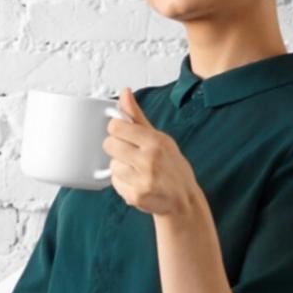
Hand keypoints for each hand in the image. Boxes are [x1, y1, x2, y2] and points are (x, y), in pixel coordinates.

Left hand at [104, 87, 203, 217]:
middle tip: (131, 153)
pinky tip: (137, 182)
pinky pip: (114, 182)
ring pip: (111, 164)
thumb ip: (137, 117)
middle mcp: (148, 160)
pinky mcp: (134, 196)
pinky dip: (122, 182)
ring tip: (137, 170)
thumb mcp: (160, 138)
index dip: (117, 130)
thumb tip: (124, 92)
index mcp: (155, 142)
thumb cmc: (172, 166)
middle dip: (117, 147)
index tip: (123, 134)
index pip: (116, 127)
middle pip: (109, 144)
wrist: (183, 200)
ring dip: (120, 166)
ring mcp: (141, 180)